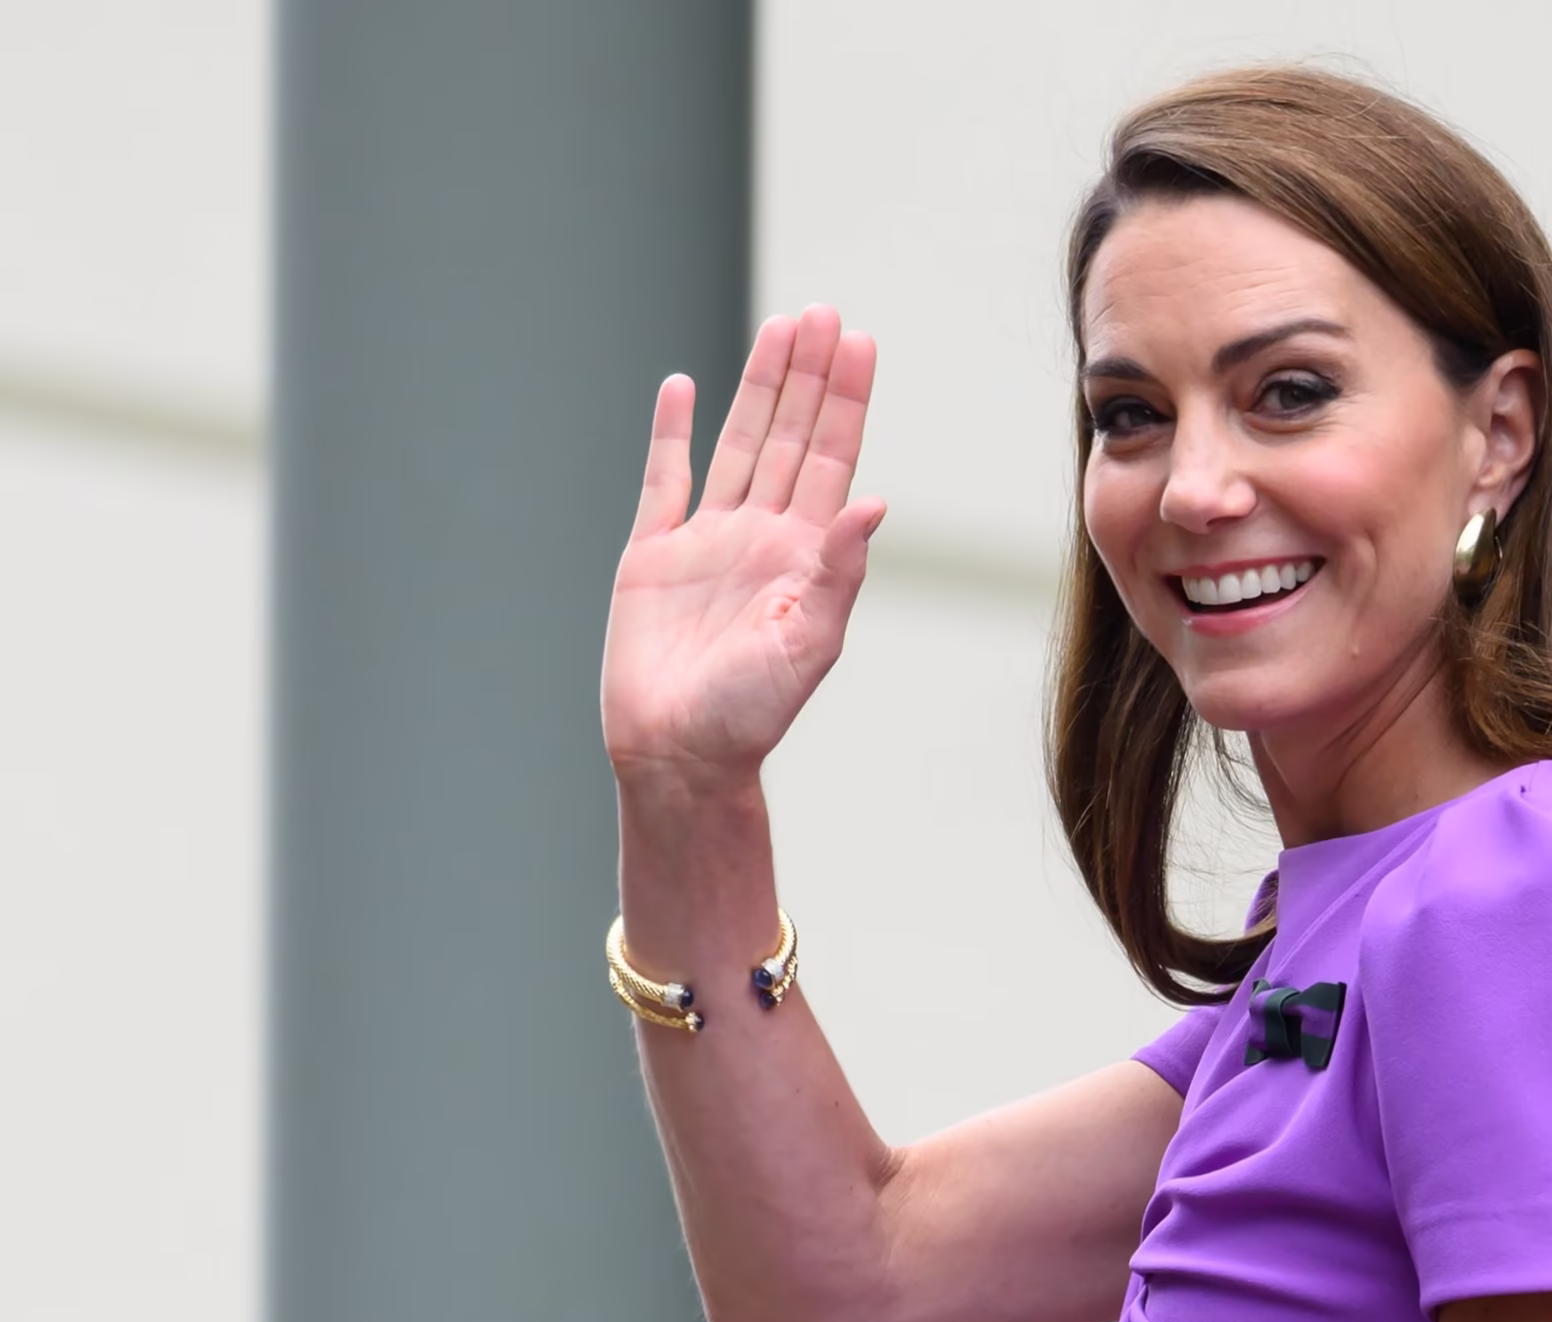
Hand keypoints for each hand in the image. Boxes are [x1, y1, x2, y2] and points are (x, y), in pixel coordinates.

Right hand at [602, 306, 885, 795]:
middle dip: (808, 375)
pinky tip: (684, 388)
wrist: (679, 754)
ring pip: (738, 443)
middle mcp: (760, 536)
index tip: (860, 343)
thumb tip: (876, 503)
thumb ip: (841, 571)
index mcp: (804, 554)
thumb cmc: (752, 713)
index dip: (845, 401)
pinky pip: (664, 480)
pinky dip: (671, 433)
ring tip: (780, 329)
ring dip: (758, 387)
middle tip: (824, 313)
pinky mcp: (651, 555)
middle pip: (790, 436)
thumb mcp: (811, 643)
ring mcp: (706, 541)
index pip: (832, 459)